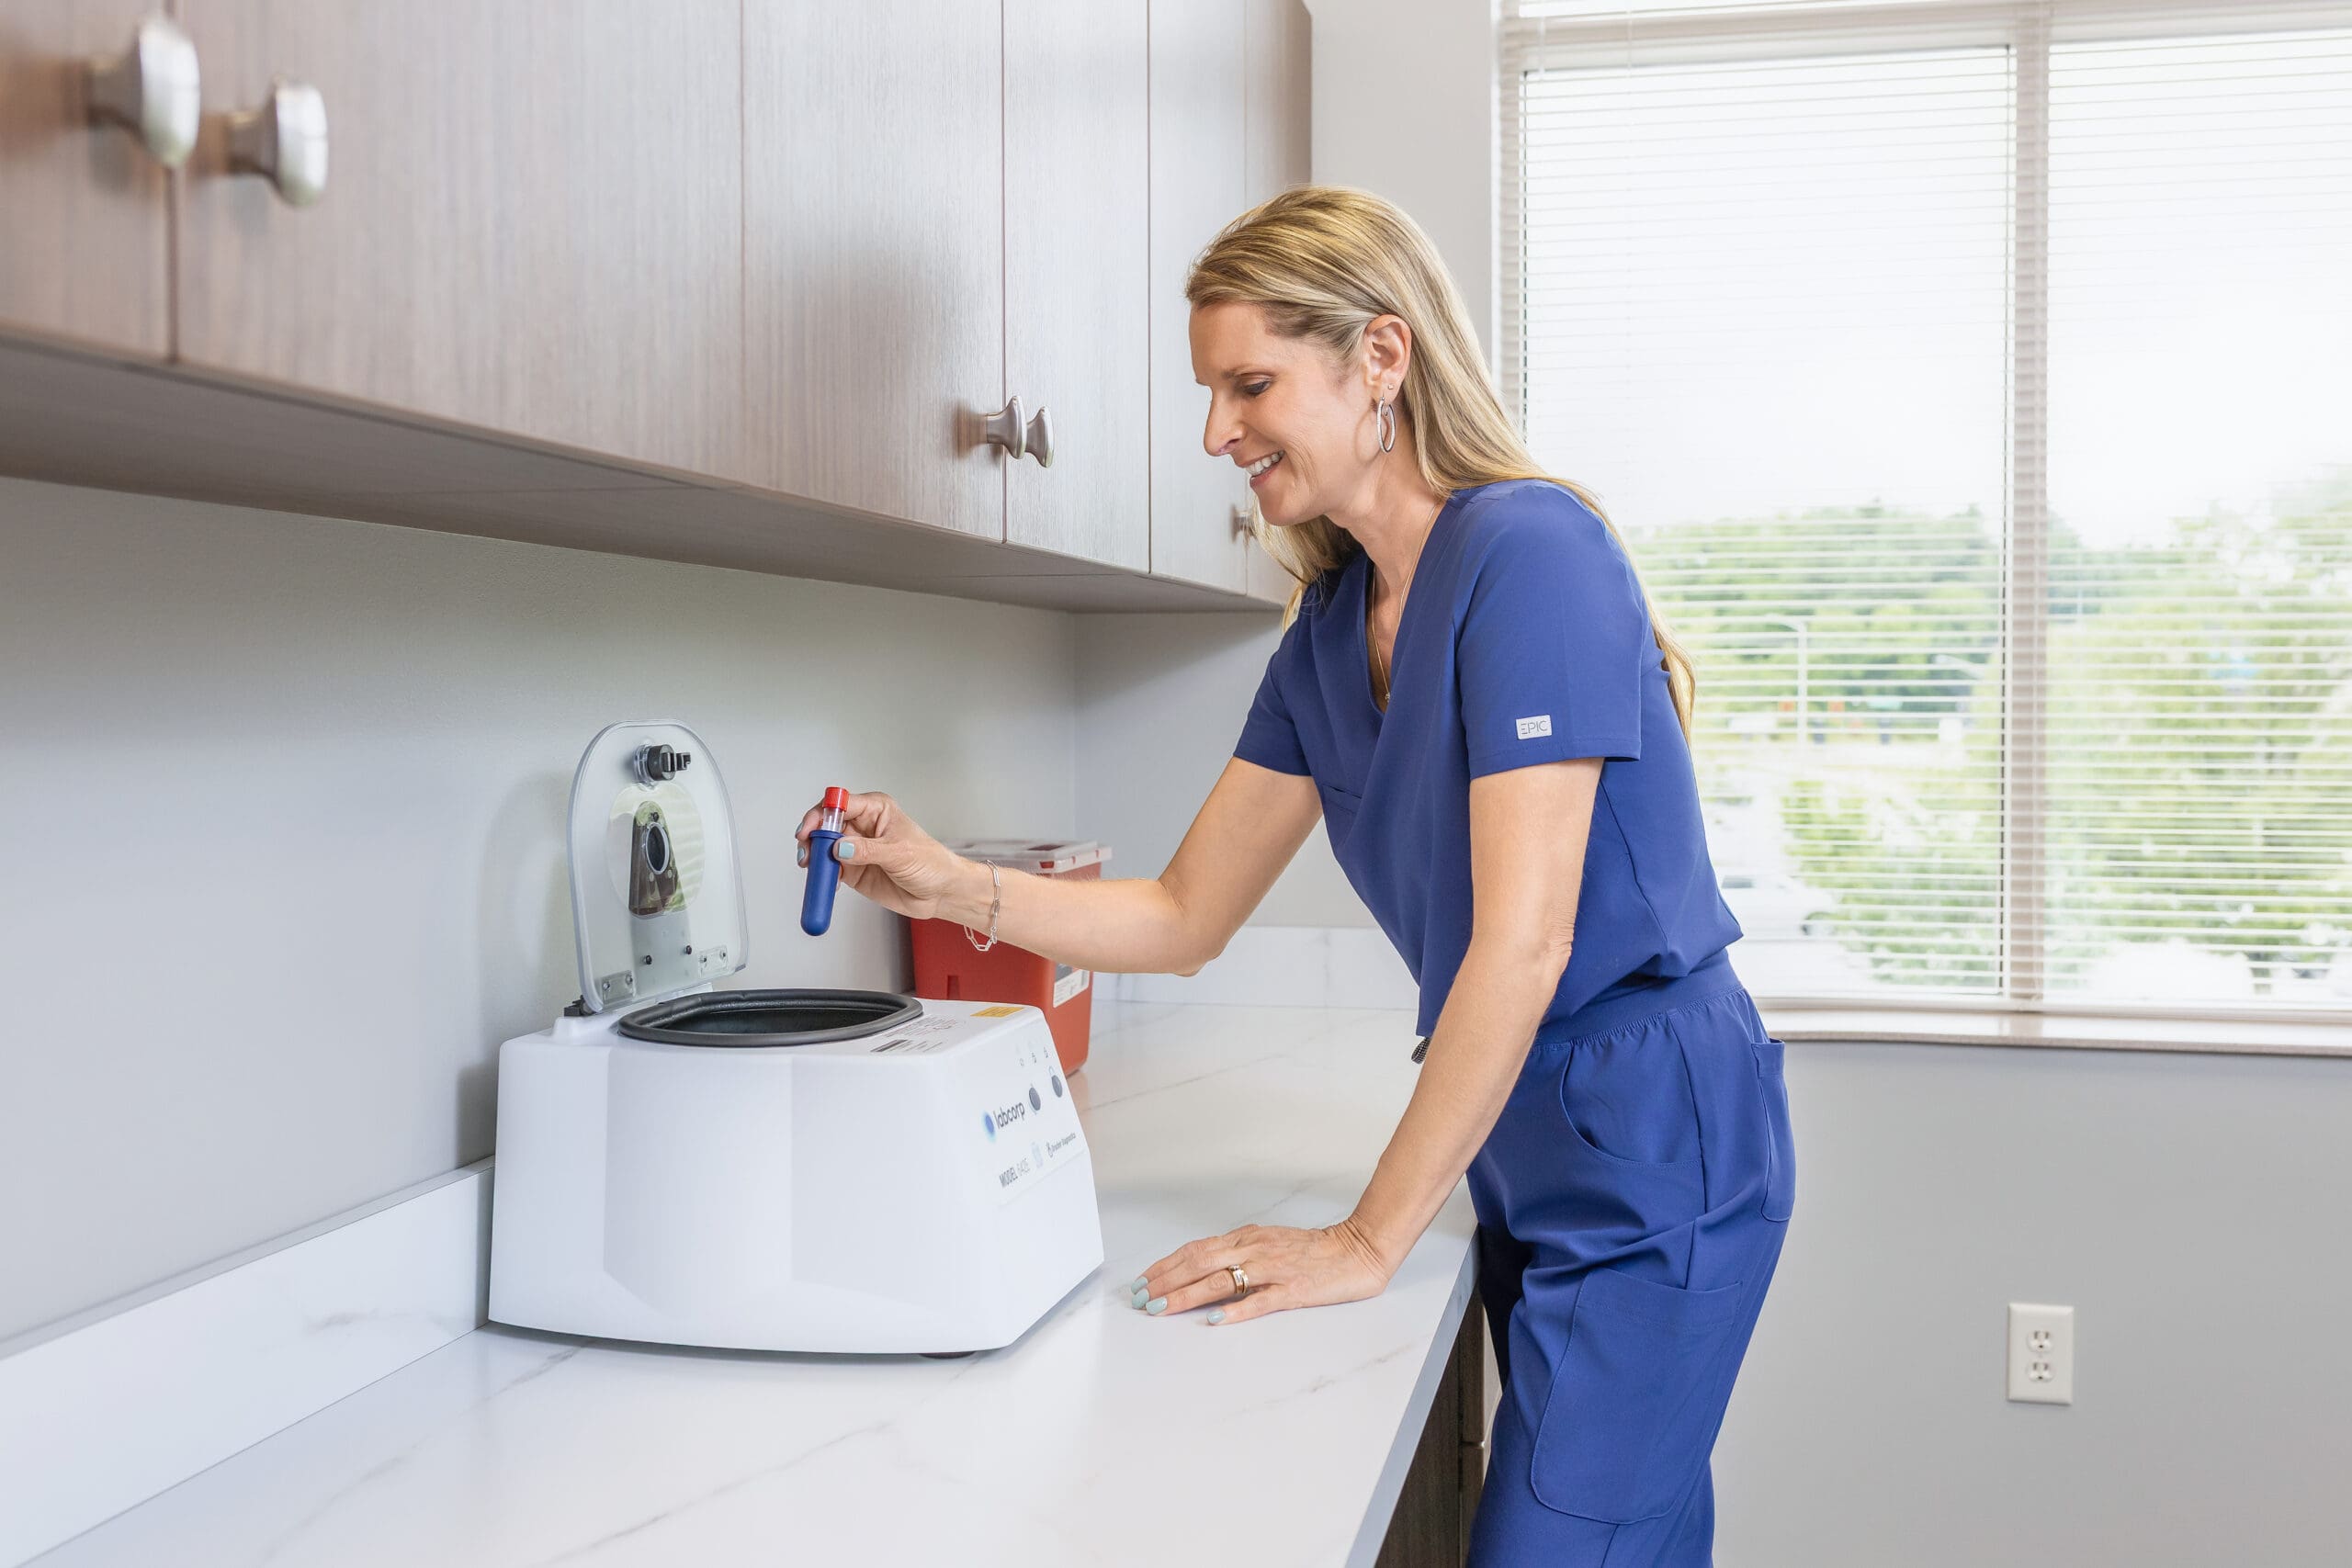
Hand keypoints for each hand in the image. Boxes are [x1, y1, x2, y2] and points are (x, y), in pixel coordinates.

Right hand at [793, 789, 970, 921]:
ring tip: (813, 868)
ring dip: (814, 856)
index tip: (810, 830)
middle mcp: (862, 826)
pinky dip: (823, 874)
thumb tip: (839, 847)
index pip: (839, 804)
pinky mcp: (853, 870)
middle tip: (807, 854)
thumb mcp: (900, 853)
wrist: (940, 891)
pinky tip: (828, 881)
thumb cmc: (930, 863)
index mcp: (875, 809)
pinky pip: (829, 869)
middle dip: (812, 837)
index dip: (821, 815)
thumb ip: (867, 850)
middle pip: (825, 824)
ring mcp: (855, 848)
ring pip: (823, 847)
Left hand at [1130, 1218, 1396, 1325]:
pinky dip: (1237, 1309)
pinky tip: (1217, 1319)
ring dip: (1187, 1295)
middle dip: (1165, 1281)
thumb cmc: (1313, 1250)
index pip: (1196, 1250)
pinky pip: (1261, 1300)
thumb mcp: (1268, 1243)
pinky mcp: (1294, 1290)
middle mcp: (1255, 1249)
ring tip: (1162, 1308)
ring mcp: (1273, 1269)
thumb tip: (1201, 1269)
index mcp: (1247, 1238)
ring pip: (1222, 1280)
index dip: (1166, 1266)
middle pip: (1200, 1262)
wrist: (1357, 1250)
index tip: (1142, 1281)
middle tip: (1141, 1298)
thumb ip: (1238, 1255)